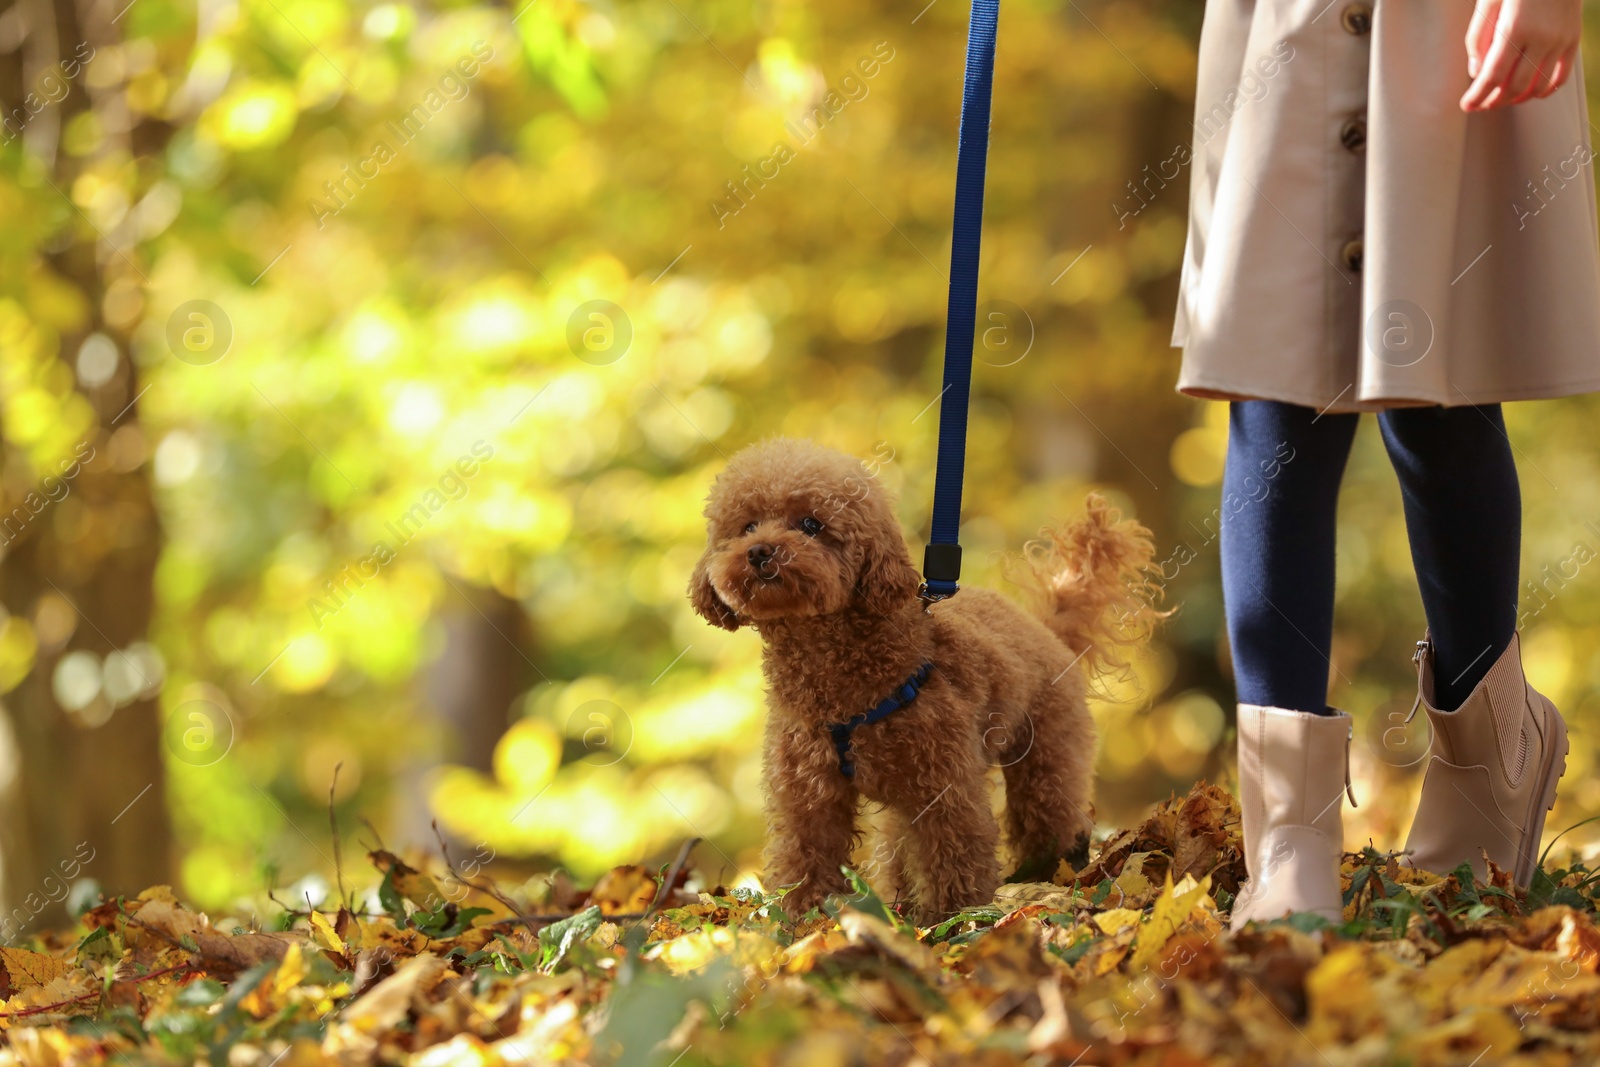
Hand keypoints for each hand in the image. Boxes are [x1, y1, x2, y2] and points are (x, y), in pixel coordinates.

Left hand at [1460, 0, 1580, 110]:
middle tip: (1482, 104)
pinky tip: (1530, 93)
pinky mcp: (1573, 39)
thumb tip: (1476, 73)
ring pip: (1538, 86)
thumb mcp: (1488, 3)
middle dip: (1495, 101)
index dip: (1478, 96)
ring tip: (1503, 99)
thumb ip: (1478, 39)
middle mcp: (1541, 37)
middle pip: (1515, 86)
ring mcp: (1560, 40)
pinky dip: (1544, 90)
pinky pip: (1561, 76)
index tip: (1466, 106)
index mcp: (1514, 28)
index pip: (1493, 75)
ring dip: (1518, 99)